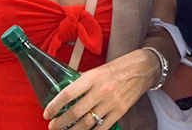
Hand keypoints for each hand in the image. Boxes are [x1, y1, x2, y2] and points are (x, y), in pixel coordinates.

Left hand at [44, 49, 159, 129]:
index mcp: (93, 77)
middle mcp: (101, 90)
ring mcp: (111, 102)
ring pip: (87, 123)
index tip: (47, 112)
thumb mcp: (98, 69)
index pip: (68, 93)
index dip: (54, 105)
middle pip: (75, 112)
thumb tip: (67, 90)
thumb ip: (83, 80)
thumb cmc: (119, 67)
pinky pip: (102, 128)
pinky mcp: (120, 111)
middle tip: (52, 126)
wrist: (143, 68)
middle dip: (60, 123)